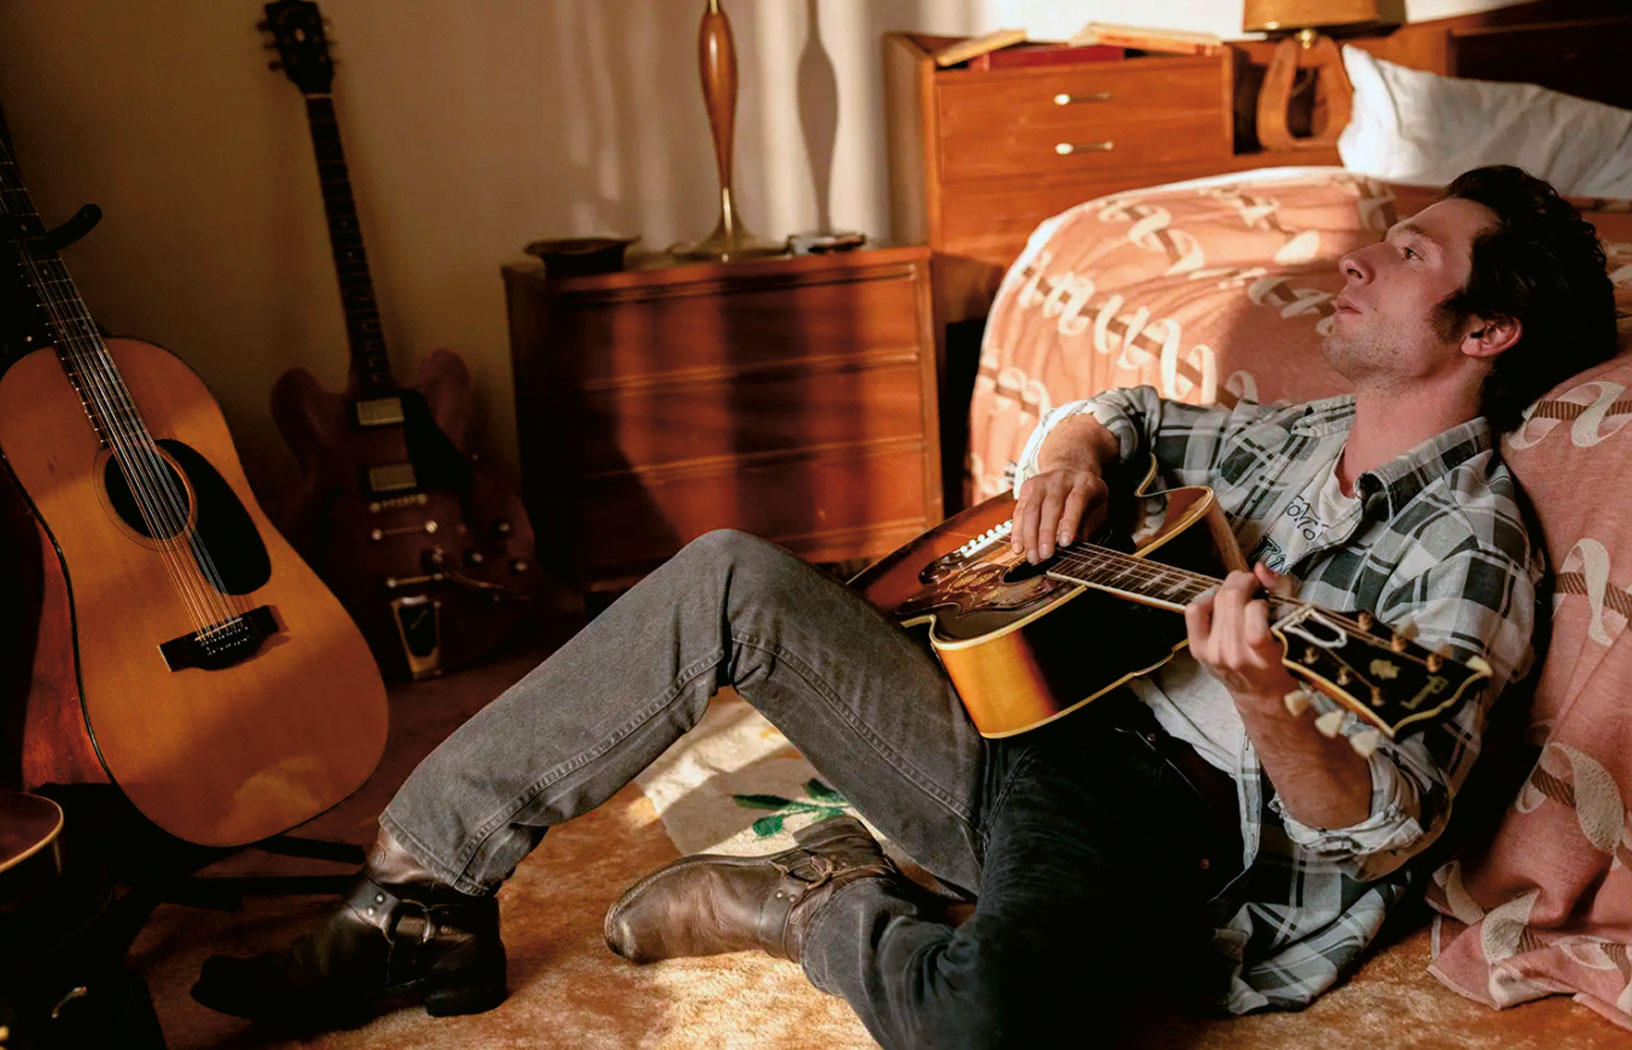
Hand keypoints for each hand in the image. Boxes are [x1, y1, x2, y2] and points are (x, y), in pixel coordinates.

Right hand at [1010, 468, 1109, 562]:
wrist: (1071, 471)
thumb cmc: (1087, 497)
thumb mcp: (1099, 507)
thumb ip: (1090, 525)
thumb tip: (1076, 543)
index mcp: (1083, 483)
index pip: (1076, 501)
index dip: (1070, 523)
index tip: (1066, 543)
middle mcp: (1061, 479)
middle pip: (1050, 506)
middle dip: (1046, 533)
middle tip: (1044, 555)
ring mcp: (1041, 482)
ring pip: (1031, 509)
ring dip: (1029, 536)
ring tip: (1032, 556)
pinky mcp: (1027, 488)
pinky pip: (1019, 512)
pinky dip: (1018, 532)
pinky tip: (1018, 548)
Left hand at [1186, 564, 1299, 707]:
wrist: (1261, 694)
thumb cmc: (1283, 663)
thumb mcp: (1293, 630)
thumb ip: (1282, 594)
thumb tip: (1262, 568)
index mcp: (1264, 654)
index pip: (1255, 610)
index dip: (1263, 594)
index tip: (1268, 593)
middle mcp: (1235, 655)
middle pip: (1231, 598)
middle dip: (1245, 582)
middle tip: (1253, 584)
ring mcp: (1214, 653)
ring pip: (1216, 600)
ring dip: (1230, 589)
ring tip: (1241, 594)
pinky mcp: (1199, 650)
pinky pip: (1195, 611)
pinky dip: (1206, 599)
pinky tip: (1219, 603)